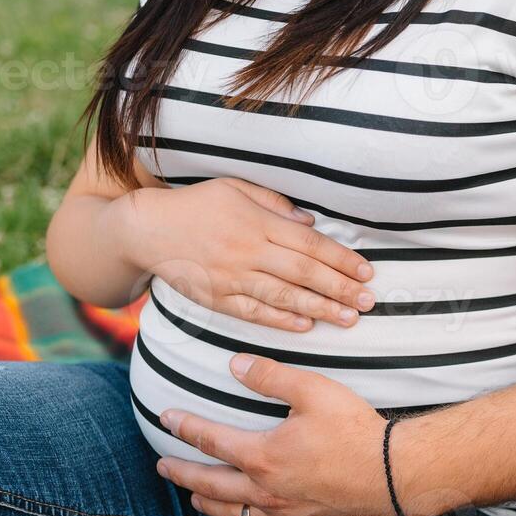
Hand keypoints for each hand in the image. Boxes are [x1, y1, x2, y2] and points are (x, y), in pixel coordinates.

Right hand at [113, 178, 374, 330]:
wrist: (146, 229)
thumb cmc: (196, 205)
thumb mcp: (236, 188)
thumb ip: (275, 204)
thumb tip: (310, 223)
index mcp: (257, 222)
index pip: (310, 244)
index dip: (342, 260)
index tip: (367, 272)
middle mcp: (248, 250)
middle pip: (304, 273)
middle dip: (341, 289)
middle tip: (369, 302)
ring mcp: (231, 277)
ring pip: (284, 296)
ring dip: (320, 309)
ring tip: (348, 319)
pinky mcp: (215, 298)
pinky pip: (253, 313)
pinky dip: (280, 320)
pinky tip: (305, 326)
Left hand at [157, 354, 401, 515]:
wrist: (393, 475)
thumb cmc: (355, 431)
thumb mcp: (314, 391)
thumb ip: (272, 376)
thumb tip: (236, 365)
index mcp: (263, 456)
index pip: (211, 440)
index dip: (185, 428)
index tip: (166, 418)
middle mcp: (265, 490)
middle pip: (210, 485)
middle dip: (182, 474)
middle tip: (162, 467)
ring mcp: (283, 512)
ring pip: (231, 512)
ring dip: (206, 503)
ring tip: (193, 497)